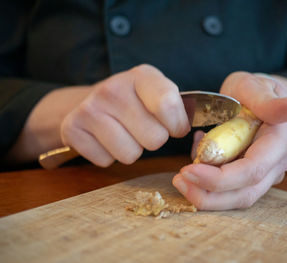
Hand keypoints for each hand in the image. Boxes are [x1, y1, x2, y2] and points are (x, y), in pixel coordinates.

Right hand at [61, 64, 189, 166]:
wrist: (92, 102)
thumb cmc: (135, 102)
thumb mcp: (158, 93)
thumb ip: (178, 108)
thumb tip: (192, 131)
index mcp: (142, 76)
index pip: (168, 105)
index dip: (177, 125)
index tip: (174, 127)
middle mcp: (113, 88)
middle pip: (154, 139)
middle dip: (153, 139)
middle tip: (143, 128)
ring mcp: (89, 108)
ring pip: (130, 155)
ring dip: (132, 150)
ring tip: (124, 133)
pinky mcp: (72, 128)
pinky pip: (106, 161)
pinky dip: (109, 155)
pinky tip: (106, 139)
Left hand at [173, 71, 286, 209]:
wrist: (257, 100)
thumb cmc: (252, 91)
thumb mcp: (254, 87)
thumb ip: (268, 101)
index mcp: (280, 141)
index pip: (252, 170)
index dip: (220, 178)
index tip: (188, 171)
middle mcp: (276, 164)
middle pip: (244, 193)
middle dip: (209, 194)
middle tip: (179, 181)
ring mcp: (265, 174)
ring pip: (236, 197)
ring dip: (206, 195)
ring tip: (181, 179)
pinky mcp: (251, 178)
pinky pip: (229, 190)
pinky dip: (207, 183)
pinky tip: (195, 160)